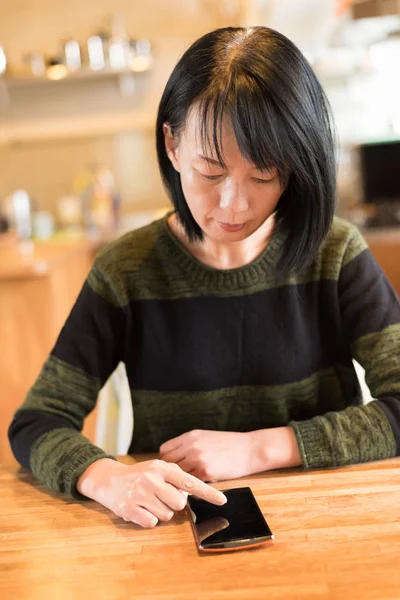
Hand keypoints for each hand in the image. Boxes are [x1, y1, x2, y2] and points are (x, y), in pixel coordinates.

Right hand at [76, 458, 226, 528]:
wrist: (108, 479)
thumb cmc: (138, 475)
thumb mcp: (156, 469)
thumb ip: (175, 477)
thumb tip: (192, 493)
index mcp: (161, 468)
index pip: (189, 482)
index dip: (207, 493)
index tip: (222, 500)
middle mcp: (151, 479)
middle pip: (179, 503)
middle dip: (174, 504)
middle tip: (161, 497)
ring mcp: (140, 494)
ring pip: (166, 515)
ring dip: (160, 512)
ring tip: (148, 501)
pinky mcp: (130, 508)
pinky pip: (151, 523)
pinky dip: (148, 519)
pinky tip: (140, 508)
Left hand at [159, 430, 256, 481]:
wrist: (250, 449)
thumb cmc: (229, 444)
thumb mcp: (205, 437)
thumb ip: (188, 445)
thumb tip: (173, 458)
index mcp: (190, 436)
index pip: (164, 450)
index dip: (166, 460)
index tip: (171, 467)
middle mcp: (191, 446)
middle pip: (167, 463)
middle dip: (169, 472)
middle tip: (176, 479)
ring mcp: (198, 459)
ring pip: (177, 475)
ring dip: (179, 481)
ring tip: (186, 485)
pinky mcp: (206, 472)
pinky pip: (190, 483)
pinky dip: (191, 486)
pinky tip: (197, 486)